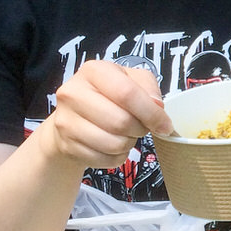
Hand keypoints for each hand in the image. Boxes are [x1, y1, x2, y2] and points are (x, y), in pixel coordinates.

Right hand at [41, 59, 171, 173]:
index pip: (127, 93)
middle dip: (140, 129)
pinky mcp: (66, 146)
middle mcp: (73, 93)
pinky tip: (113, 146)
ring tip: (126, 134)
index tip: (165, 125)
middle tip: (142, 127)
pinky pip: (104, 159)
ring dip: (129, 143)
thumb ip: (148, 88)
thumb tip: (157, 107)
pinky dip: (116, 157)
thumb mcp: (131, 80)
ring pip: (113, 144)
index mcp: (92, 71)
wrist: (72, 116)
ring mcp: (66, 121)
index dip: (151, 113)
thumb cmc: (107, 95)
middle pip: (121, 121)